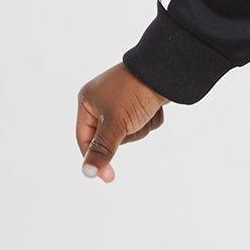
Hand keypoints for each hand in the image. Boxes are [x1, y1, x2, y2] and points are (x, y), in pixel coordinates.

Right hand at [75, 63, 168, 181]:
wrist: (165, 71)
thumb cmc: (134, 94)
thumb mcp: (115, 124)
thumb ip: (102, 149)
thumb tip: (87, 172)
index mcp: (87, 101)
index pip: (84, 138)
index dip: (94, 157)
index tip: (107, 177)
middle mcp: (102, 100)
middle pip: (110, 138)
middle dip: (126, 135)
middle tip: (133, 122)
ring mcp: (122, 100)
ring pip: (130, 132)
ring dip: (141, 128)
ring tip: (145, 112)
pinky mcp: (140, 101)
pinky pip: (143, 123)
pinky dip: (151, 120)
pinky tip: (154, 108)